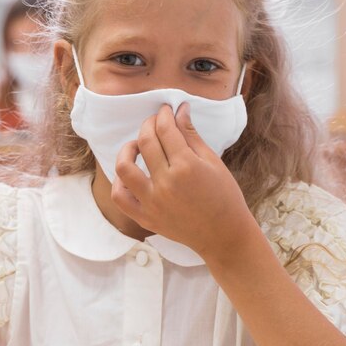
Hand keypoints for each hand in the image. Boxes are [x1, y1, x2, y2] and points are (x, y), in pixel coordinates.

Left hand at [111, 103, 257, 259]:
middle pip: (146, 142)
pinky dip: (120, 181)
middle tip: (156, 122)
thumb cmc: (224, 197)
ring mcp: (152, 203)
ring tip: (137, 146)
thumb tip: (180, 110)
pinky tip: (130, 173)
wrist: (223, 235)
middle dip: (149, 124)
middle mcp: (166, 184)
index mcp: (186, 167)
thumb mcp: (213, 162)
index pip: (166, 130)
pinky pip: (120, 197)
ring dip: (127, 150)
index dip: (164, 115)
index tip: (165, 110)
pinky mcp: (145, 218)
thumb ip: (191, 135)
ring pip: (124, 167)